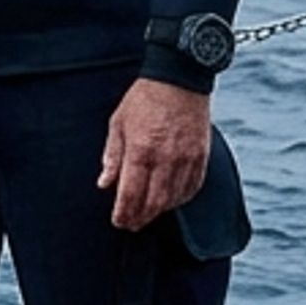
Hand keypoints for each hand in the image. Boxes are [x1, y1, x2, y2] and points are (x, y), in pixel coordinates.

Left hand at [99, 79, 211, 231]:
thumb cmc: (143, 101)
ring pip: (173, 199)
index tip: (118, 221)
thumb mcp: (118, 124)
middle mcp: (165, 159)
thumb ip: (113, 157)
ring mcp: (186, 159)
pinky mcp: (201, 156)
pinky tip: (170, 200)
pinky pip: (193, 187)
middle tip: (131, 224)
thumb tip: (104, 184)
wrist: (178, 80)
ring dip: (159, 211)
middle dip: (140, 218)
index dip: (123, 213)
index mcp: (140, 151)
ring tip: (147, 214)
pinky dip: (180, 199)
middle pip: (153, 203)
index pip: (131, 195)